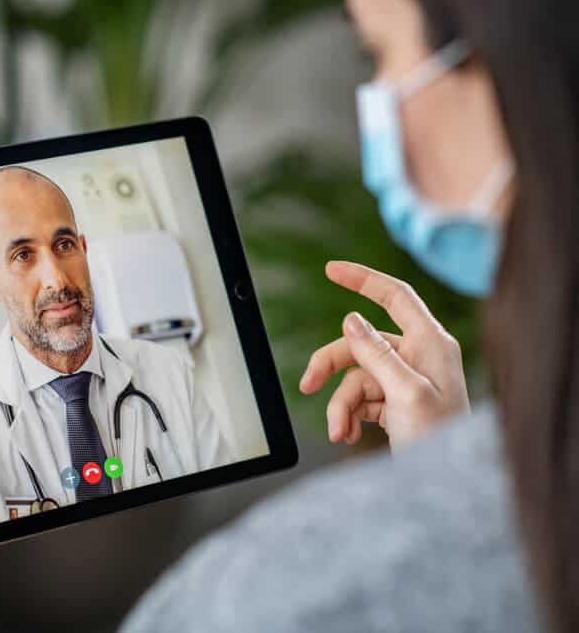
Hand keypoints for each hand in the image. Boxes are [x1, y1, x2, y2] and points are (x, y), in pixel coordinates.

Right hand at [300, 261, 470, 447]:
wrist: (446, 486)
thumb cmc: (440, 441)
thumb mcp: (406, 394)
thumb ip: (376, 354)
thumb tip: (351, 320)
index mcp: (430, 344)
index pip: (395, 297)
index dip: (363, 279)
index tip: (331, 269)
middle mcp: (418, 357)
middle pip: (360, 343)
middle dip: (331, 366)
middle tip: (307, 385)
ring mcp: (406, 381)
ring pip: (355, 376)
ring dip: (341, 405)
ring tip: (340, 431)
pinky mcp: (395, 404)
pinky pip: (360, 399)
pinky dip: (349, 416)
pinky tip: (348, 435)